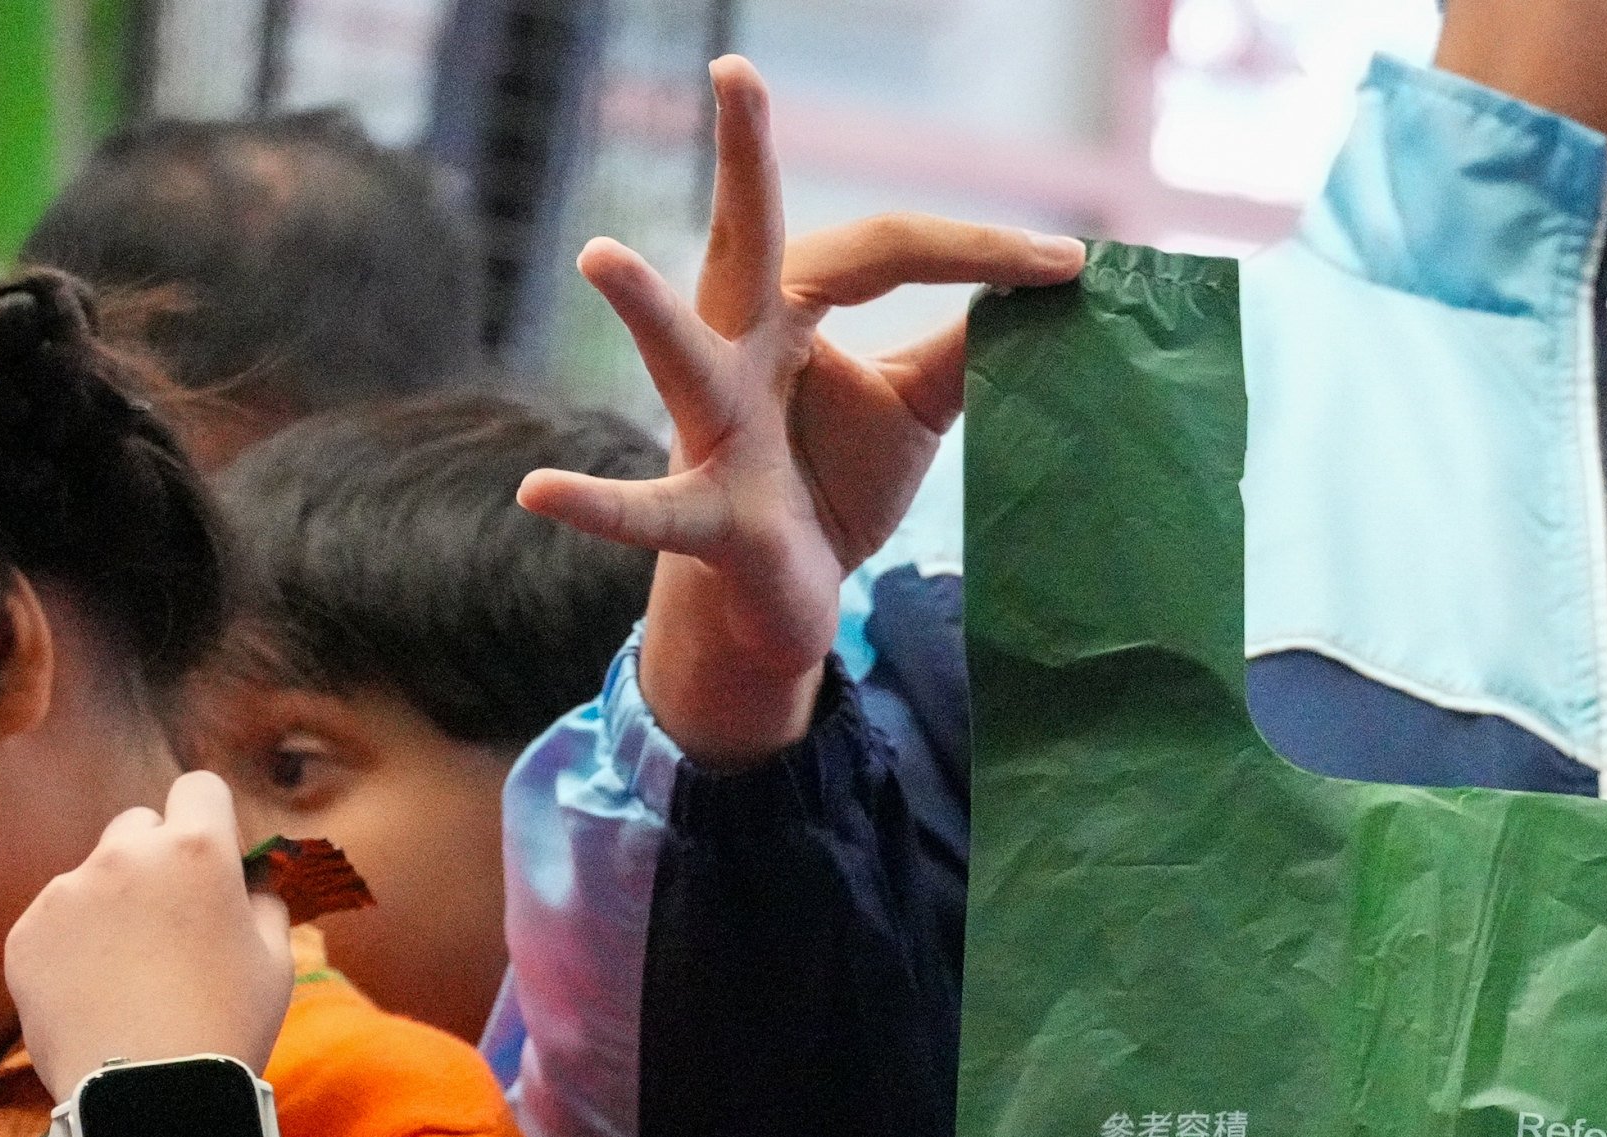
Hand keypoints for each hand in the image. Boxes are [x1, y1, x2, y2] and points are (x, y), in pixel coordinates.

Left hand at [4, 769, 292, 1096]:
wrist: (149, 1096)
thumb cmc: (228, 1027)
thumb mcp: (276, 962)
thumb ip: (262, 902)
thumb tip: (248, 883)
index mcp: (196, 853)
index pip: (200, 789)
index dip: (209, 818)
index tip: (213, 853)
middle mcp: (124, 855)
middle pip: (138, 825)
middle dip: (156, 858)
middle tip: (172, 922)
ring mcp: (66, 892)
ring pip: (93, 877)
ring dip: (112, 906)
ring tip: (130, 975)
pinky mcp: (26, 933)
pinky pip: (55, 922)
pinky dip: (74, 947)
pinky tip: (97, 994)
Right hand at [523, 55, 1082, 768]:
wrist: (786, 594)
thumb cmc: (837, 481)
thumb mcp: (912, 407)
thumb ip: (961, 350)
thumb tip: (1039, 292)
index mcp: (795, 311)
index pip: (888, 252)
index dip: (977, 252)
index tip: (1069, 263)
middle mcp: (740, 350)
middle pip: (749, 242)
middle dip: (742, 161)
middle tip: (735, 72)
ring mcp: (712, 428)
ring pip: (678, 358)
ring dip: (643, 311)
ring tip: (601, 256)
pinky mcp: (705, 511)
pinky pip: (647, 511)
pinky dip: (594, 506)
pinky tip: (537, 494)